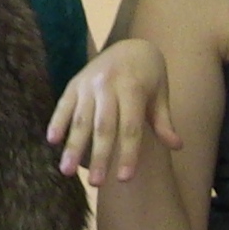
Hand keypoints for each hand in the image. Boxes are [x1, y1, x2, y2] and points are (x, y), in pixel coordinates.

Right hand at [48, 38, 180, 185]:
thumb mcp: (160, 95)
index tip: (124, 179)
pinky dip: (57, 121)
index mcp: (133, 88)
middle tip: (96, 184)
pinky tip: (52, 141)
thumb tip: (177, 146)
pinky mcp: (74, 83)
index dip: (128, 153)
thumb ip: (163, 121)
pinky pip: (64, 104)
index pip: (130, 127)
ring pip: (81, 119)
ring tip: (66, 171)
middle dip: (99, 156)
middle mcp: (108, 85)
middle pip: (103, 126)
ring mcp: (88, 83)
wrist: (131, 45)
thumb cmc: (149, 77)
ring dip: (73, 146)